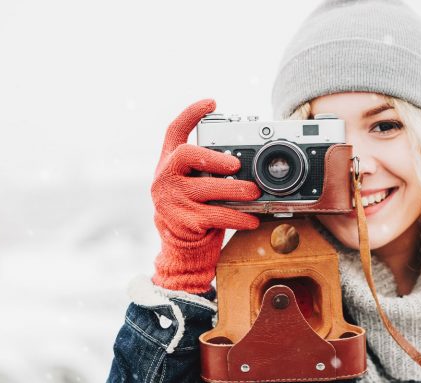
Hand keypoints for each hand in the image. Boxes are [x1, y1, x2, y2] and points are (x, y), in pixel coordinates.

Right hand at [151, 99, 260, 292]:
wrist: (179, 242)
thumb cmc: (193, 203)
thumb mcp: (192, 179)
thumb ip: (208, 165)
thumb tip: (248, 156)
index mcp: (168, 161)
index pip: (174, 130)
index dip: (191, 113)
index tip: (211, 102)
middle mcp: (165, 177)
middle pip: (187, 155)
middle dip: (214, 157)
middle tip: (237, 164)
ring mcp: (172, 200)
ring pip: (206, 189)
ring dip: (234, 191)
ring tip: (255, 192)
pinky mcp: (185, 222)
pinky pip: (216, 217)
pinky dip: (238, 218)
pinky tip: (252, 218)